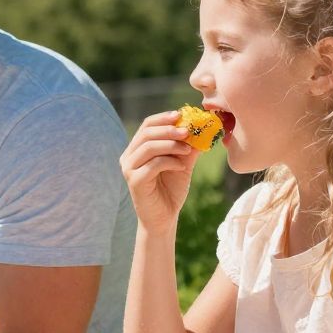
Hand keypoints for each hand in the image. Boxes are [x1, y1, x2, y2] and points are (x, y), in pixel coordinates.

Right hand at [120, 112, 199, 230]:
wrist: (164, 217)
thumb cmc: (171, 189)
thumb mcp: (182, 163)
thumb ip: (189, 147)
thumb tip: (203, 128)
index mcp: (137, 149)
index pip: (147, 125)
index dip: (164, 118)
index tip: (182, 115)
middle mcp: (129, 157)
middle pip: (146, 133)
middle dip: (169, 129)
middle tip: (188, 131)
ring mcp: (129, 169)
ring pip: (149, 146)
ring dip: (171, 145)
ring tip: (187, 150)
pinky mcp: (135, 181)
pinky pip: (153, 164)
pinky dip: (170, 162)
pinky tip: (181, 167)